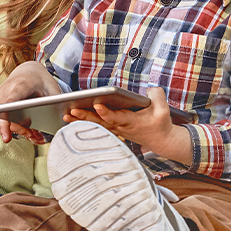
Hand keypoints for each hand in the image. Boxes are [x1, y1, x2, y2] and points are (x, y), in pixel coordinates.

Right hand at [0, 62, 61, 143]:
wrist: (28, 71)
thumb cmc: (42, 82)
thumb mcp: (52, 90)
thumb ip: (55, 106)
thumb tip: (60, 123)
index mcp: (22, 85)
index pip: (12, 100)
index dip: (9, 111)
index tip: (7, 124)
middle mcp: (6, 89)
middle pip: (7, 114)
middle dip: (18, 128)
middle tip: (30, 134)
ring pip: (2, 118)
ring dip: (15, 127)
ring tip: (29, 131)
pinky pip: (1, 116)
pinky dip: (11, 123)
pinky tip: (23, 126)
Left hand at [66, 87, 192, 164]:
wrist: (161, 140)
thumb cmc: (160, 124)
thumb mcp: (164, 110)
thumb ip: (157, 96)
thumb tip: (149, 90)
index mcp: (132, 122)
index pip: (117, 117)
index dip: (106, 113)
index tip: (97, 106)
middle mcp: (121, 127)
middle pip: (100, 122)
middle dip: (85, 116)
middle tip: (71, 111)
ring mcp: (116, 129)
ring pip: (95, 124)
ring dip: (80, 120)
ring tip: (66, 114)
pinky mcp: (113, 129)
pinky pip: (96, 126)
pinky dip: (84, 123)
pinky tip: (71, 119)